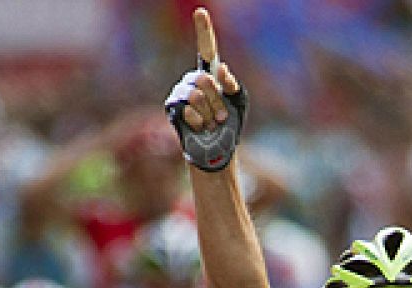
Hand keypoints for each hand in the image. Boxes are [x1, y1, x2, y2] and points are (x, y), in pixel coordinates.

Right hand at [164, 8, 247, 171]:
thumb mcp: (239, 103)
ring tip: (212, 124)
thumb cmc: (230, 126)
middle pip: (204, 79)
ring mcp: (180, 93)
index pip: (206, 49)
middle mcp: (192, 80)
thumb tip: (221, 68)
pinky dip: (199, 121)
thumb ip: (233, 85)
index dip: (204, 30)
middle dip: (217, 101)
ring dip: (209, 113)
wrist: (218, 150)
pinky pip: (186, 108)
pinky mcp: (172, 108)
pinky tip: (200, 128)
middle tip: (222, 116)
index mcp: (210, 75)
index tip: (201, 11)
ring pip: (195, 94)